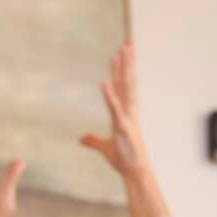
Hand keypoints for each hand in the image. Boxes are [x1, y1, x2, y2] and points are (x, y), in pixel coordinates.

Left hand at [80, 42, 153, 181]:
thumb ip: (93, 141)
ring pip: (124, 89)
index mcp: (125, 112)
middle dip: (126, 62)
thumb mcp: (104, 148)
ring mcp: (127, 117)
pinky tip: (103, 83)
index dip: (122, 69)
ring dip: (122, 71)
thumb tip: (81, 139)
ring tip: (120, 53)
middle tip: (127, 43)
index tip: (122, 53)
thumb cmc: (124, 159)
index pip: (123, 86)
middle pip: (126, 81)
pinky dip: (109, 96)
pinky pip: (115, 108)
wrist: (134, 172)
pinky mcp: (123, 127)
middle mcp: (129, 111)